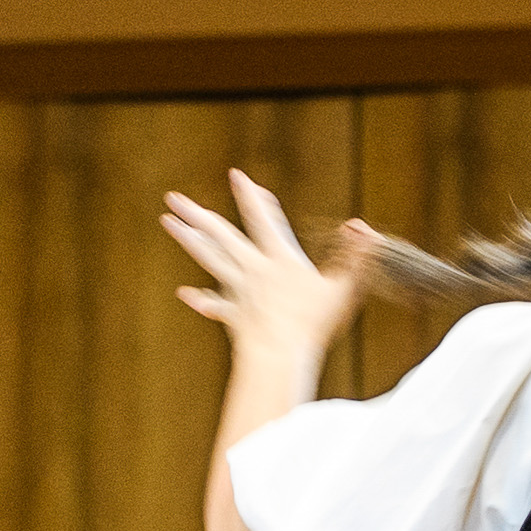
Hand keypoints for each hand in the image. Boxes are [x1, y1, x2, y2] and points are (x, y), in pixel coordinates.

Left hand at [162, 170, 368, 363]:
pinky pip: (215, 305)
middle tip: (173, 198)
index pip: (263, 221)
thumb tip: (362, 227)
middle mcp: (253, 270)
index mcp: (279, 260)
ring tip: (168, 222)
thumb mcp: (344, 288)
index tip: (236, 175)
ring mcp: (239, 292)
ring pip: (209, 260)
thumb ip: (354, 257)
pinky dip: (202, 299)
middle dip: (197, 214)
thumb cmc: (314, 323)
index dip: (251, 197)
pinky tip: (186, 294)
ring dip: (188, 240)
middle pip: (221, 236)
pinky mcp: (234, 315)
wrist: (279, 354)